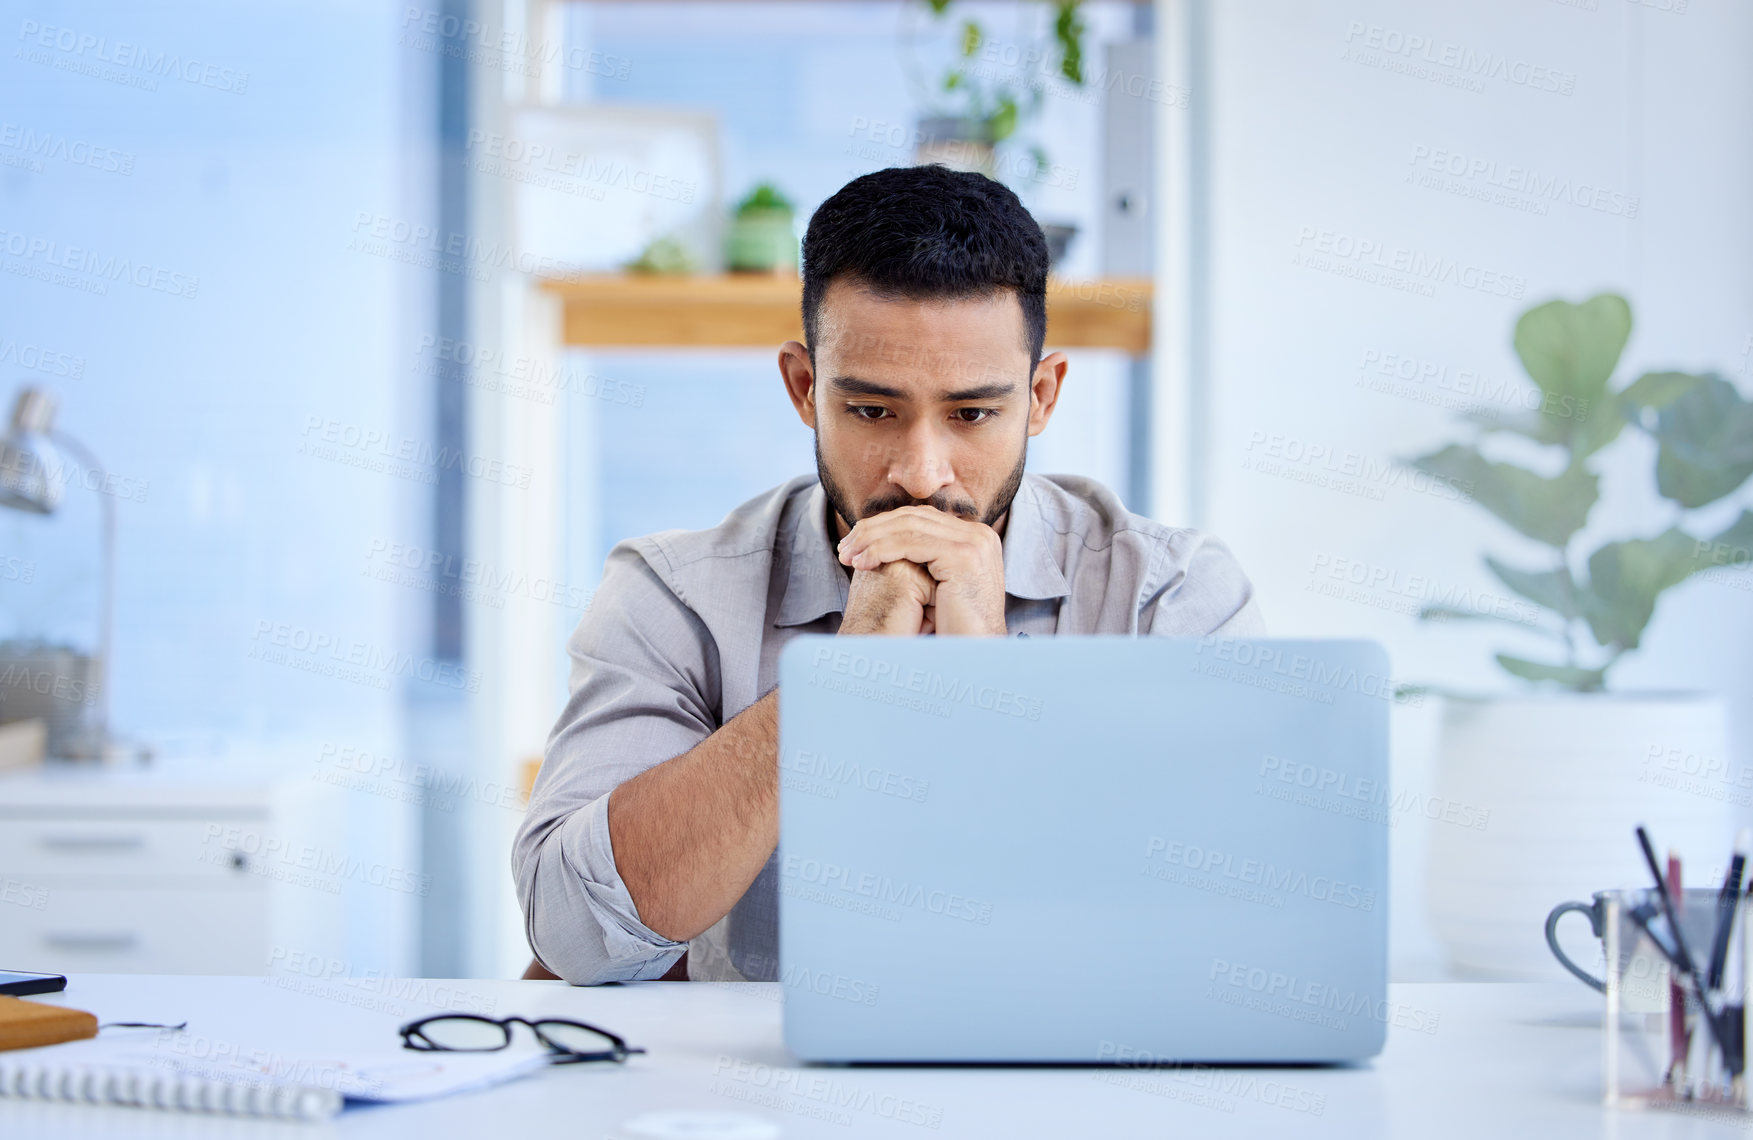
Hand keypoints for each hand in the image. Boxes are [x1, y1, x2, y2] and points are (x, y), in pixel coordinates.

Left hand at [838, 506, 1006, 636]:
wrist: (977, 653)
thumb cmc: (953, 627)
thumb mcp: (940, 586)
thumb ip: (925, 559)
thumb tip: (888, 542)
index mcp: (975, 536)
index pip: (921, 518)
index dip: (884, 526)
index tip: (855, 543)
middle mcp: (979, 534)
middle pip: (914, 517)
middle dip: (873, 530)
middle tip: (845, 547)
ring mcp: (974, 543)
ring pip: (909, 528)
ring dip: (871, 540)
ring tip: (847, 556)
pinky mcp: (963, 556)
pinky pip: (911, 545)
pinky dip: (881, 551)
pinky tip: (862, 564)